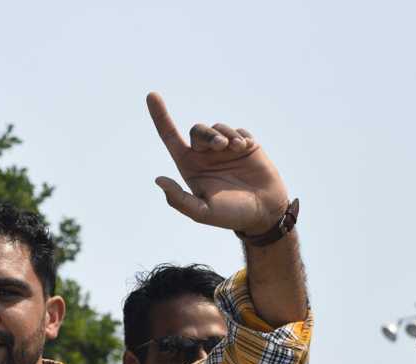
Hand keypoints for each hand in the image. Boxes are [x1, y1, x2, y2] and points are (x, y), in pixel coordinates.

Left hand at [146, 92, 289, 235]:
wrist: (264, 212)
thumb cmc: (230, 215)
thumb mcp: (202, 212)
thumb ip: (179, 199)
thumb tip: (158, 179)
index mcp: (190, 167)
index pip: (170, 137)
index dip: (160, 116)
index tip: (151, 95)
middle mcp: (205, 155)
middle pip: (197, 130)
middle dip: (207, 134)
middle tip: (220, 146)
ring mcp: (225, 149)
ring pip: (218, 127)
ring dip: (226, 135)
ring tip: (236, 148)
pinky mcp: (246, 145)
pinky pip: (239, 131)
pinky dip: (241, 137)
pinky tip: (246, 149)